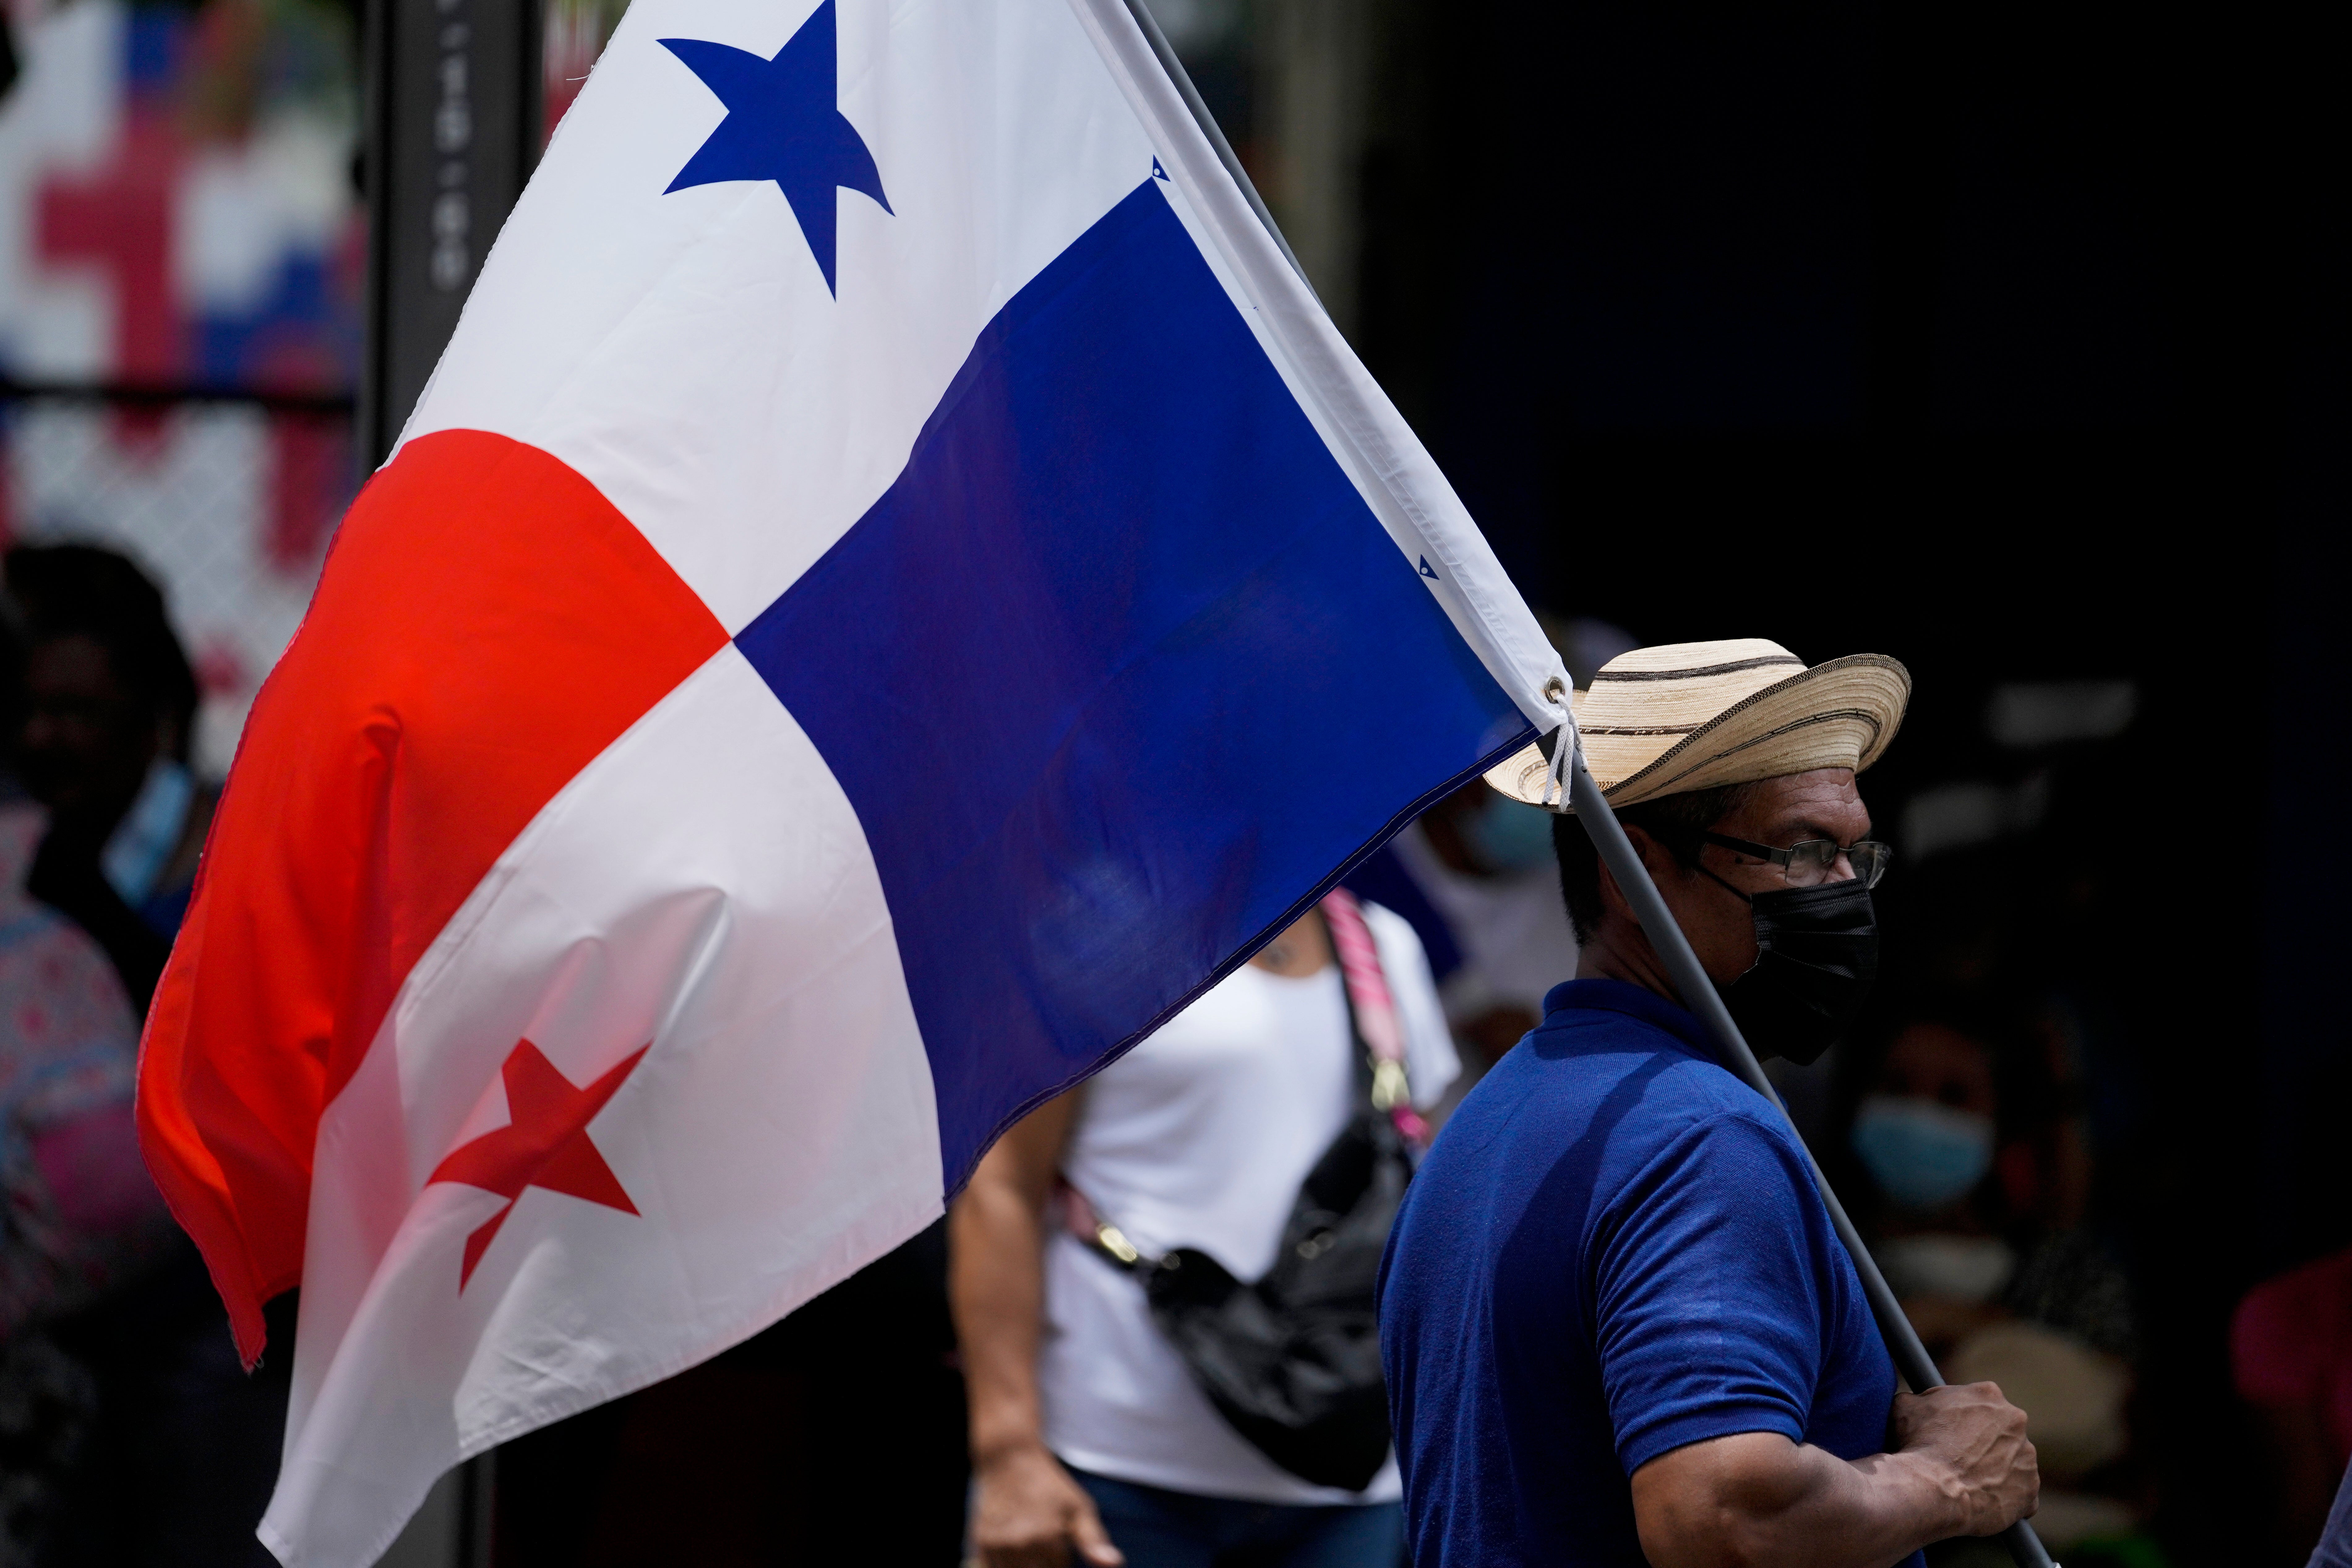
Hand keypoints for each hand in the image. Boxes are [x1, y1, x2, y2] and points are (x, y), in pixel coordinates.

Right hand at [971, 1442, 1122, 1567]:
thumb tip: (1116, 1565)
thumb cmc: (1050, 1484)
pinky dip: (1005, 1565)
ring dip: (1026, 1567)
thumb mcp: (1079, 1507)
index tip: (1061, 1549)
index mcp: (1048, 1538)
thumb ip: (1094, 1541)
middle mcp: (1020, 1545)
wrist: (1008, 1459)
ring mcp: (997, 1546)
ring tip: (1033, 1546)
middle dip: (1045, 1566)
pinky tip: (1015, 1550)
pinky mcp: (981, 1543)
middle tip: (1048, 1548)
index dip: (1063, 1564)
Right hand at [1889, 1381, 2038, 1537]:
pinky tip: (1982, 1501)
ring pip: (2013, 1463)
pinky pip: (2020, 1496)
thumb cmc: (1916, 1444)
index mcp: (1988, 1395)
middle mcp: (2016, 1422)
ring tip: (1967, 1482)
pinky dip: (2005, 1499)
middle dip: (1985, 1443)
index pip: (1980, 1403)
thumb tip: (1920, 1403)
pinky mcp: (2030, 1492)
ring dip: (1996, 1470)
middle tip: (1959, 1458)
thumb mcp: (1906, 1405)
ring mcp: (2027, 1459)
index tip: (1951, 1432)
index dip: (1963, 1419)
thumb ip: (1922, 1399)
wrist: (1930, 1489)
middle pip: (2002, 1431)